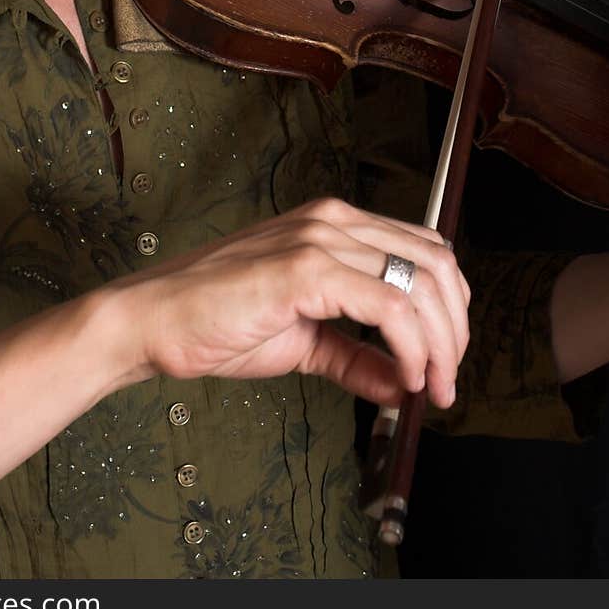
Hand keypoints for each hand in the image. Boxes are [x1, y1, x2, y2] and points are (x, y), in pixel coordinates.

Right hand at [116, 196, 469, 409]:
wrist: (153, 323)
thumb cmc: (215, 323)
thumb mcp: (303, 342)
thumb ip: (355, 357)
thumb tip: (403, 385)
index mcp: (333, 225)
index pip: (424, 250)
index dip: (448, 309)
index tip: (444, 363)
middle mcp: (332, 220)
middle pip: (435, 263)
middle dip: (455, 330)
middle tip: (446, 383)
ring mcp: (319, 239)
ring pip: (420, 282)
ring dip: (440, 344)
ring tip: (431, 387)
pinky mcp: (304, 268)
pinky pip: (388, 307)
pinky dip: (410, 348)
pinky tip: (402, 377)